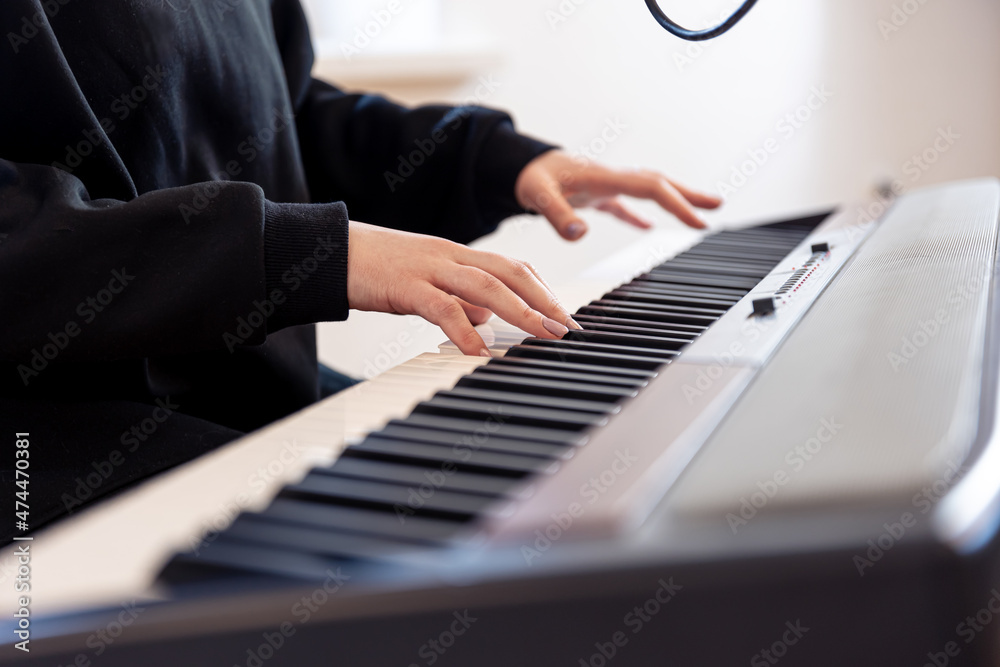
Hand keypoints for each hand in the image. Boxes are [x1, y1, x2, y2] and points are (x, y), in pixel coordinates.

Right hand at [347, 221, 578, 355]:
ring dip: (521, 311)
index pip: (512, 267)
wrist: (330, 252)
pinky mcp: (405, 286)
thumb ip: (458, 297)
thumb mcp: (425, 282)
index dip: (543, 290)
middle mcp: (450, 256)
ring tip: (543, 334)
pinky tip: (479, 351)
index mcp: (457, 254)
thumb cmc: (376, 269)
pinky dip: (465, 331)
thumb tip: (487, 318)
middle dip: (544, 300)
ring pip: (487, 285)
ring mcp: (429, 268)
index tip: (564, 315)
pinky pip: (443, 308)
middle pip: (510, 272)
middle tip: (567, 327)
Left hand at [514, 150, 721, 239]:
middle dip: (689, 195)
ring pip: (648, 189)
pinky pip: (626, 203)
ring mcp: (605, 184)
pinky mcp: (595, 193)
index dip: (677, 203)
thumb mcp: (538, 195)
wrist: (515, 164)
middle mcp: (610, 177)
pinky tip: (649, 229)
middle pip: (659, 183)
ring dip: (675, 199)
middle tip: (718, 207)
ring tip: (701, 212)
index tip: (698, 221)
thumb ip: (557, 214)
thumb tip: (579, 233)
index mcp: (604, 176)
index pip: (650, 187)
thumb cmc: (527, 177)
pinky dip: (640, 214)